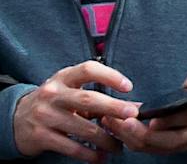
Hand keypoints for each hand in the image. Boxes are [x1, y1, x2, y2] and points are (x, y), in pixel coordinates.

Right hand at [13, 60, 136, 159]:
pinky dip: (88, 153)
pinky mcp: (41, 137)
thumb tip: (130, 106)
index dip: (110, 76)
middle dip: (113, 108)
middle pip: (88, 99)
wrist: (16, 119)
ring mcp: (45, 116)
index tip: (128, 87)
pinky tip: (100, 156)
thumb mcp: (68, 89)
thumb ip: (94, 95)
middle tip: (132, 115)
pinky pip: (70, 146)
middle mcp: (53, 94)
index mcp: (64, 77)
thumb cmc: (54, 101)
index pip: (89, 70)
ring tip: (119, 144)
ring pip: (82, 127)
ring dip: (104, 137)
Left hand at [100, 66, 186, 154]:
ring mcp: (180, 145)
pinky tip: (117, 129)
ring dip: (129, 138)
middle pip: (165, 140)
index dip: (166, 119)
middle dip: (139, 133)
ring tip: (111, 122)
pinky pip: (146, 150)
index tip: (147, 116)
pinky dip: (130, 141)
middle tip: (119, 121)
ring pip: (152, 148)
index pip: (186, 118)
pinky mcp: (167, 150)